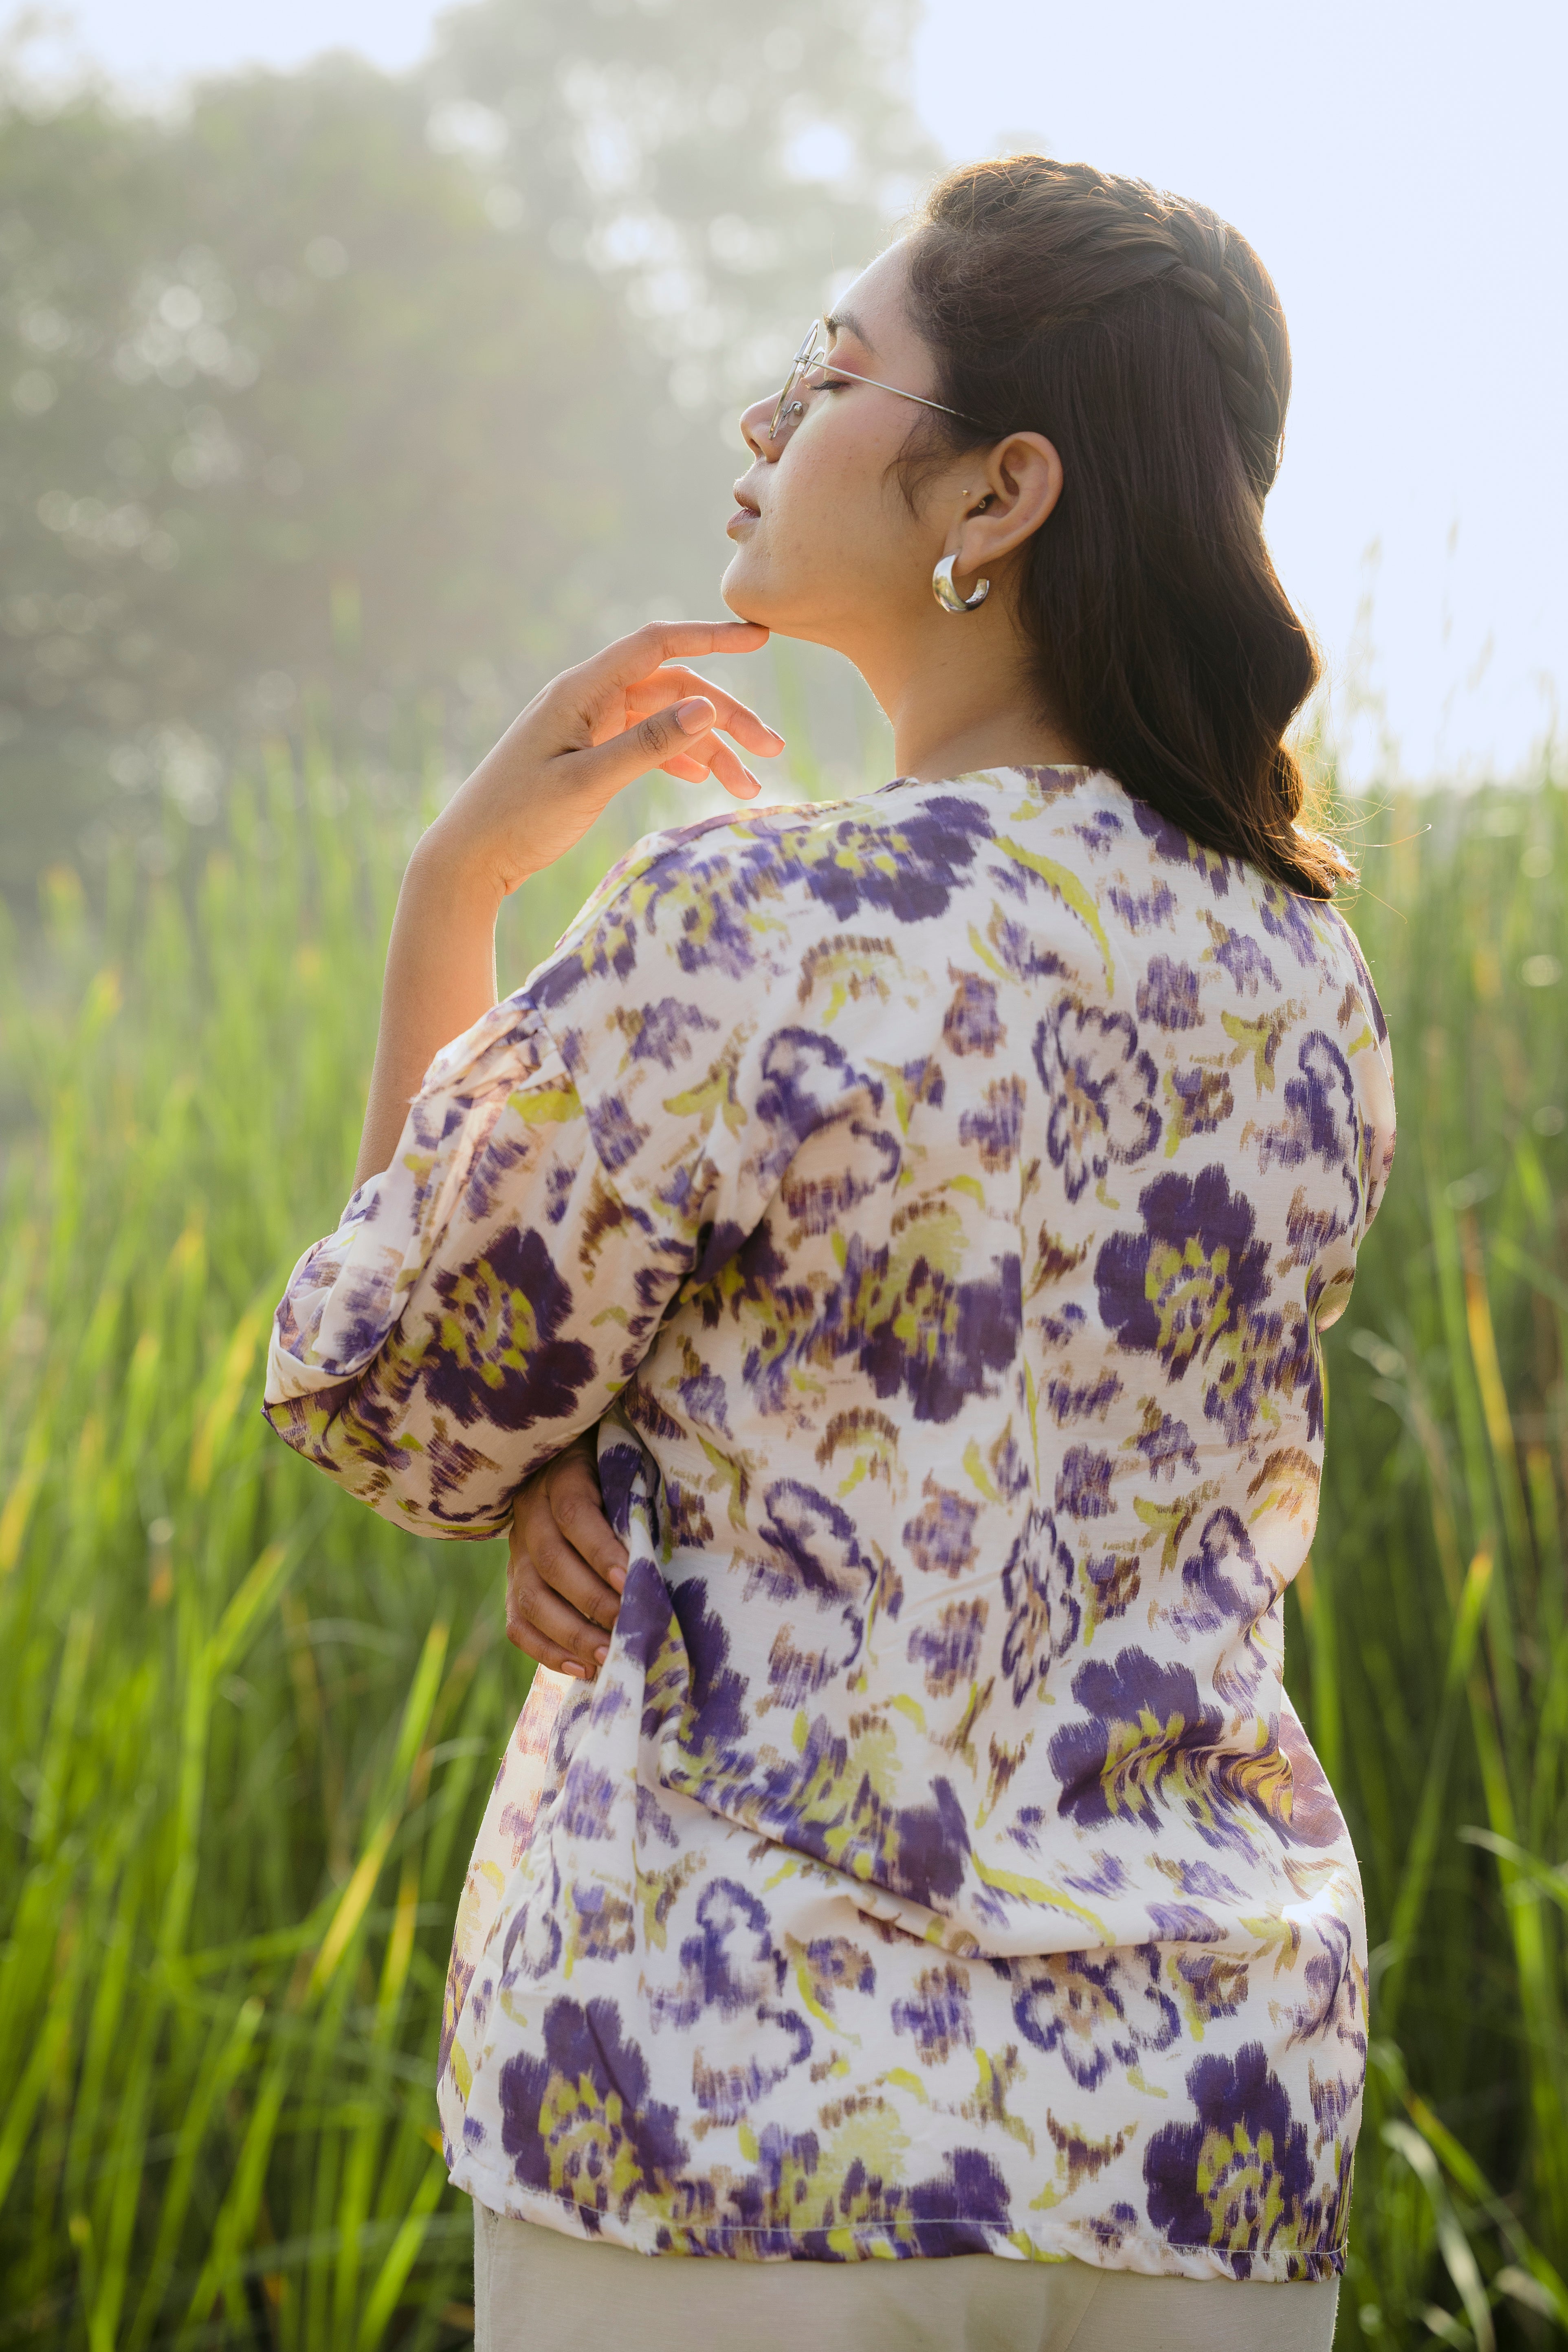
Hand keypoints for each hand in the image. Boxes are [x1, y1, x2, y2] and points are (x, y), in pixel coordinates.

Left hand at [419, 618, 783, 901]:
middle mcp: (588, 699)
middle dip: (726, 714)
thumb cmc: (518, 818)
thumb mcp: (587, 782)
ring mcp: (590, 726)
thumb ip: (647, 744)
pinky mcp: (590, 754)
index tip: (759, 636)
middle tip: (771, 750)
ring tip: (749, 786)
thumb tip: (705, 706)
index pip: (657, 645)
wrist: (470, 857)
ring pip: (667, 720)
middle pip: (674, 688)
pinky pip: (647, 744)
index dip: (711, 636)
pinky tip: (708, 781)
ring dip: (711, 747)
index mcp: (582, 691)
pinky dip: (681, 759)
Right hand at [505, 1436, 629, 1679]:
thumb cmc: (617, 1472)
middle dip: (593, 1601)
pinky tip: (582, 1668)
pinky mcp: (514, 1583)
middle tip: (628, 1628)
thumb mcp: (626, 1470)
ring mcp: (518, 1552)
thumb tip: (665, 1551)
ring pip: (531, 1598)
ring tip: (609, 1658)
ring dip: (572, 1634)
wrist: (567, 1465)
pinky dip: (547, 1651)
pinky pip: (519, 1623)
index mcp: (561, 1476)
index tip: (633, 1581)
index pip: (575, 1513)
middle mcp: (531, 1513)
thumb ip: (637, 1501)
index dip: (602, 1550)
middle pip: (552, 1562)